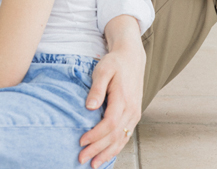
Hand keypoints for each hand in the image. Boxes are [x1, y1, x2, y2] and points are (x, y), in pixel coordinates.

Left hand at [78, 39, 143, 167]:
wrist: (132, 58)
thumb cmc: (114, 63)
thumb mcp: (102, 70)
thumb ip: (97, 89)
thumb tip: (89, 107)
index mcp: (123, 99)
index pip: (109, 124)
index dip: (95, 135)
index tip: (81, 141)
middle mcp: (132, 110)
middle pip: (115, 136)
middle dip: (98, 150)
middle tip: (82, 159)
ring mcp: (134, 114)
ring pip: (122, 139)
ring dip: (107, 153)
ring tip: (94, 164)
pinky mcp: (134, 115)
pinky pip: (126, 136)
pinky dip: (116, 148)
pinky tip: (107, 155)